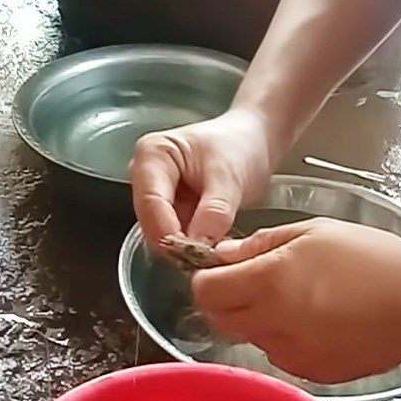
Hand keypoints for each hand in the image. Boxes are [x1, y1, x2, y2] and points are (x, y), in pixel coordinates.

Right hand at [129, 108, 271, 243]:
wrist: (254, 143)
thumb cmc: (241, 146)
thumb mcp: (230, 176)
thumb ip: (215, 210)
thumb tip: (199, 244)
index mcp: (152, 155)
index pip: (151, 203)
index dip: (170, 233)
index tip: (195, 253)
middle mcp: (146, 177)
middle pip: (151, 223)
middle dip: (178, 244)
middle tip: (210, 257)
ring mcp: (157, 197)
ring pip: (162, 235)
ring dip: (187, 249)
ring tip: (216, 251)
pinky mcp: (170, 213)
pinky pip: (176, 238)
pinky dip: (193, 247)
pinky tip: (213, 247)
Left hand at [192, 217, 400, 382]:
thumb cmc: (373, 257)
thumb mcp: (314, 231)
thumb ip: (260, 244)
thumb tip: (223, 256)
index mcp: (269, 282)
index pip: (206, 291)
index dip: (208, 277)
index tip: (224, 268)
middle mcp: (272, 323)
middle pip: (220, 319)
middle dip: (226, 300)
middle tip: (255, 281)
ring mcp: (291, 354)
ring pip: (249, 337)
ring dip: (257, 319)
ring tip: (297, 299)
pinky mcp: (310, 373)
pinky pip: (279, 354)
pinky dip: (284, 338)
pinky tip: (317, 321)